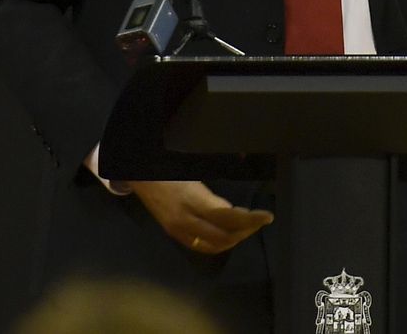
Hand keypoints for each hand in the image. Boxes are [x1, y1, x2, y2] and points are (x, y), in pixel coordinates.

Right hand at [126, 180, 273, 253]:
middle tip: (260, 221)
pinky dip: (219, 243)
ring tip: (248, 227)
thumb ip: (217, 169)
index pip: (228, 216)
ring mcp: (179, 230)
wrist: (139, 176)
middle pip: (224, 236)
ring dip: (234, 239)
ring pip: (214, 246)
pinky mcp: (174, 234)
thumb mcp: (193, 168)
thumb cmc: (168, 166)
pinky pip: (201, 247)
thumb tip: (244, 159)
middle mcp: (186, 219)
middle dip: (246, 231)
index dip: (250, 219)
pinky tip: (229, 234)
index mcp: (193, 199)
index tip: (267, 216)